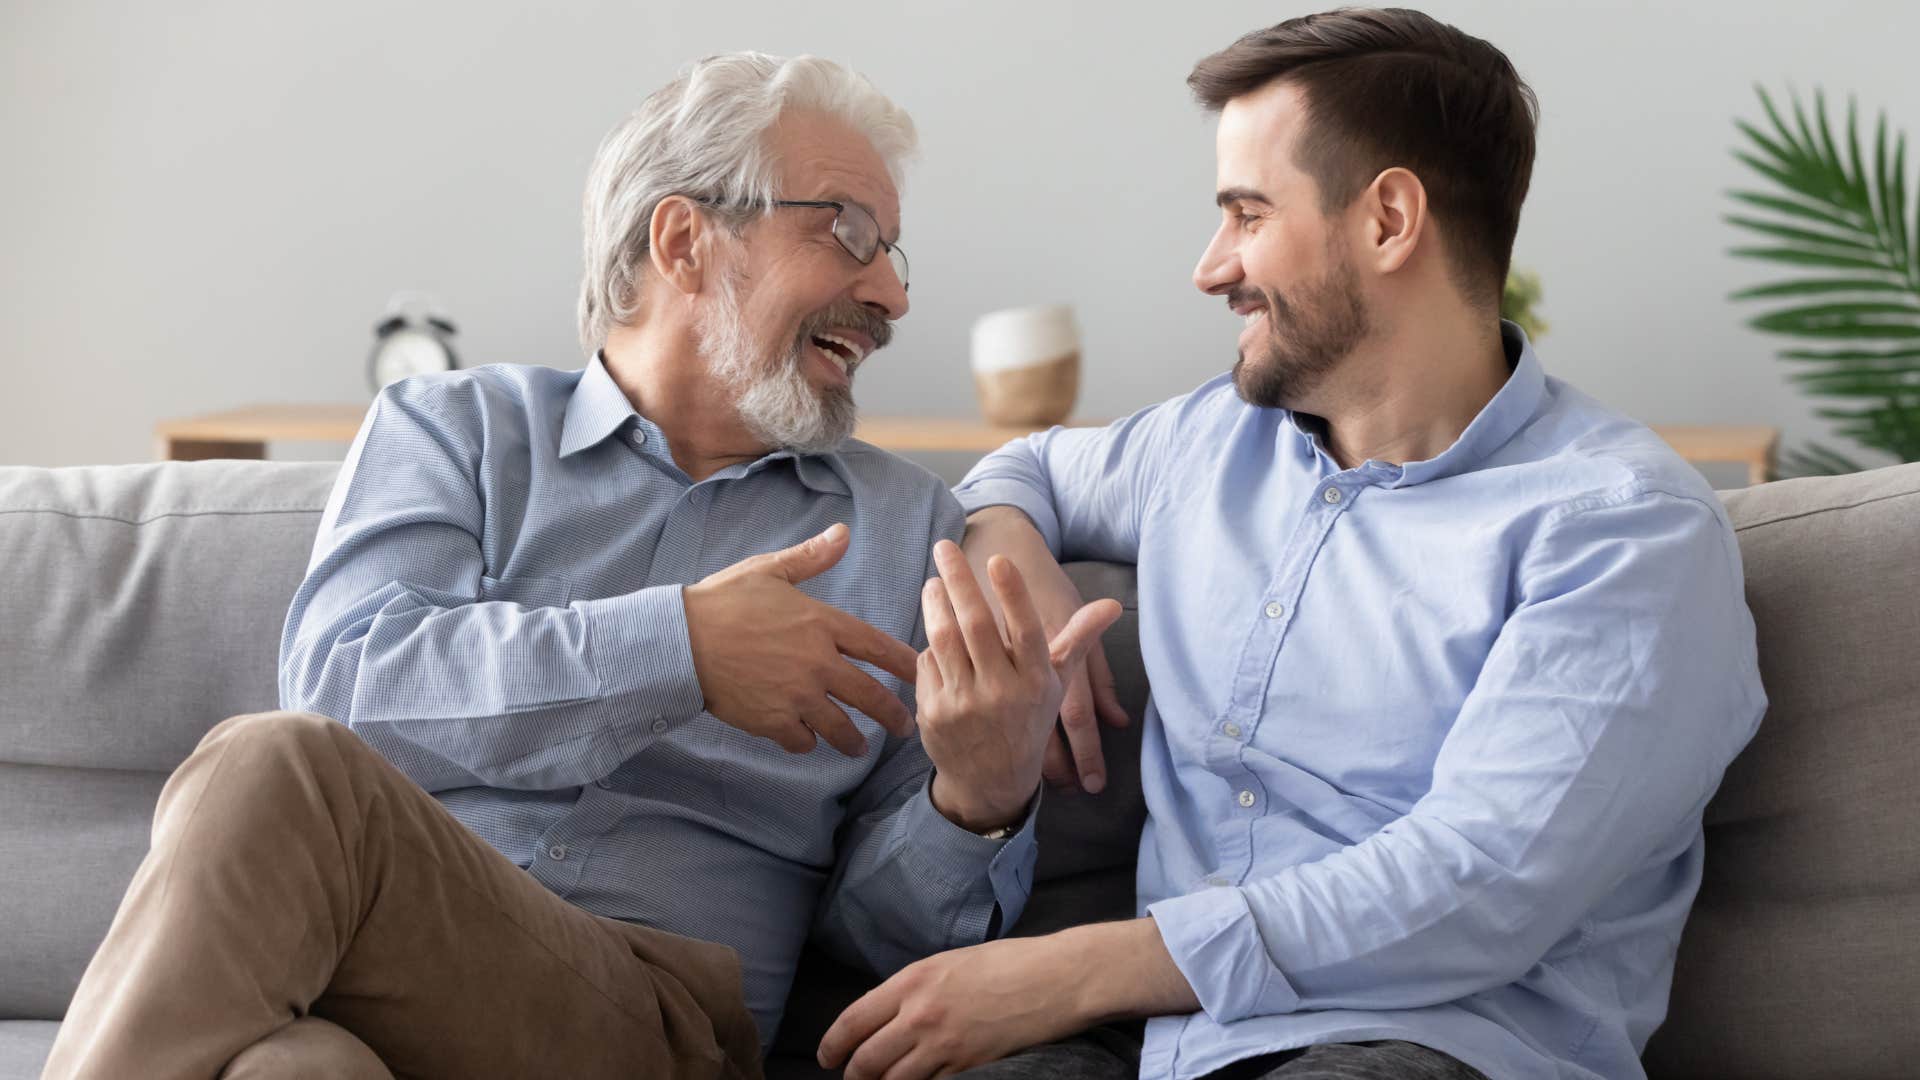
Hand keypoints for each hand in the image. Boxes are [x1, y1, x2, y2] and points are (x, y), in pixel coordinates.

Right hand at [683, 523, 918, 756]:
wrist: (680, 640)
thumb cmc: (723, 600)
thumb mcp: (769, 571)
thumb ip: (811, 557)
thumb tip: (843, 533)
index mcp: (822, 624)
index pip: (878, 647)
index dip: (906, 664)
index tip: (923, 674)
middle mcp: (818, 663)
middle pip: (870, 696)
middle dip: (893, 716)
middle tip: (906, 728)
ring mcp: (797, 696)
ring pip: (841, 728)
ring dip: (855, 741)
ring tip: (861, 748)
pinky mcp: (773, 721)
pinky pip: (803, 741)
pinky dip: (808, 743)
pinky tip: (809, 741)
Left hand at [816, 935, 1089, 1078]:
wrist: (1056, 979)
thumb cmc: (1007, 963)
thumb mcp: (949, 963)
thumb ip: (915, 989)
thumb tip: (889, 1015)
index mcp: (913, 982)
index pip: (853, 1021)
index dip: (832, 1046)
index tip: (827, 1058)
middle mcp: (921, 1015)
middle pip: (867, 1061)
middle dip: (853, 1077)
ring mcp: (945, 1046)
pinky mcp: (969, 1068)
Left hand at [918, 541, 1121, 830]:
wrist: (993, 782)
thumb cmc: (1028, 721)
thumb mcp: (1056, 685)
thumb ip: (1077, 640)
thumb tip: (1111, 606)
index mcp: (1035, 682)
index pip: (1025, 631)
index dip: (1012, 595)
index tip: (998, 559)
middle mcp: (1002, 693)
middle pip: (976, 627)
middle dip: (960, 582)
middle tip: (946, 547)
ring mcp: (966, 704)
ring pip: (945, 640)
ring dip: (935, 605)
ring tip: (933, 580)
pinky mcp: (936, 713)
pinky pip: (927, 664)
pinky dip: (929, 644)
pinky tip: (931, 627)